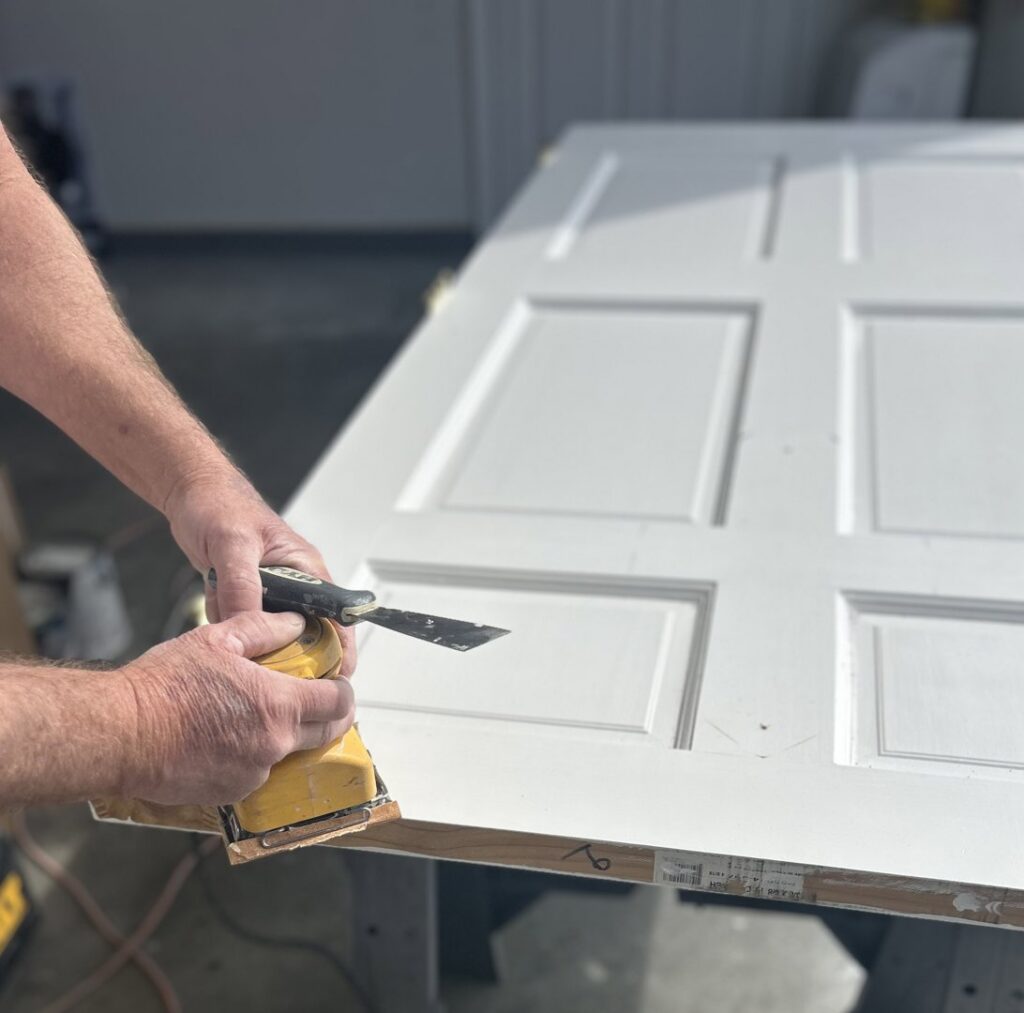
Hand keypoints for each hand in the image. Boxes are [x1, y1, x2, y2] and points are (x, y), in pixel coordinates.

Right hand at [118, 611, 354, 804]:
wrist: (120, 734)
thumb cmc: (164, 686)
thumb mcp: (218, 639)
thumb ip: (265, 629)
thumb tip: (295, 623)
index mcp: (278, 705)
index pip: (338, 702)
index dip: (344, 691)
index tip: (338, 683)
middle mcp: (273, 744)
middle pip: (325, 733)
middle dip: (329, 716)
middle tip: (316, 699)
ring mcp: (254, 773)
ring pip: (290, 753)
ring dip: (286, 735)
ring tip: (256, 714)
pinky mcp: (231, 793)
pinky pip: (258, 772)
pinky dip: (254, 755)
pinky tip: (229, 736)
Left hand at [164, 469, 356, 676]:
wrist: (193, 497)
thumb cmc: (223, 506)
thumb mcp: (233, 544)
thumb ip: (242, 585)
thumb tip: (246, 625)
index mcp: (307, 570)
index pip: (336, 618)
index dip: (339, 651)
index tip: (334, 681)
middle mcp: (294, 587)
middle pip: (305, 637)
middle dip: (289, 656)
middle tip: (273, 676)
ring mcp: (270, 596)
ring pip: (270, 637)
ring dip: (251, 642)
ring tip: (235, 636)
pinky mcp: (247, 601)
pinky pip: (241, 630)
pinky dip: (226, 628)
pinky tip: (213, 608)